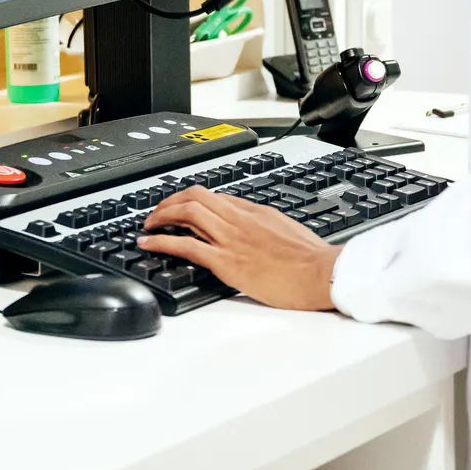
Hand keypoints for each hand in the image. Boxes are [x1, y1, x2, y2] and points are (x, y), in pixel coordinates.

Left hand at [137, 187, 339, 310]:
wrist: (323, 273)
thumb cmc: (313, 260)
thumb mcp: (289, 232)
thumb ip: (267, 227)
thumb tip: (256, 230)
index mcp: (256, 211)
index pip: (216, 197)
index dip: (193, 200)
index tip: (182, 208)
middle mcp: (240, 219)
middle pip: (196, 196)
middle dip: (170, 201)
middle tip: (157, 212)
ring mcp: (231, 239)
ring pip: (187, 212)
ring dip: (161, 216)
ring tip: (147, 225)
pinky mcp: (227, 261)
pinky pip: (186, 245)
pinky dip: (161, 241)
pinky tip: (149, 243)